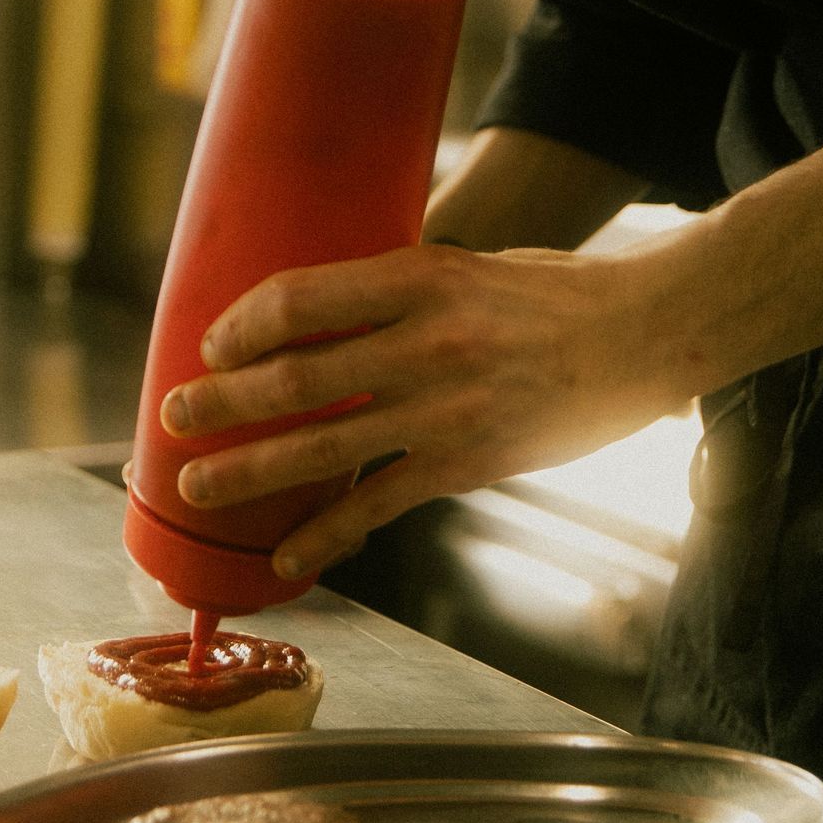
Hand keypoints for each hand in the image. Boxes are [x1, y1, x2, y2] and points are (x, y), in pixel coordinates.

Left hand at [159, 241, 699, 584]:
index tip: (214, 341)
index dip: (243, 324)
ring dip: (247, 470)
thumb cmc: (561, 293)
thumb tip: (333, 311)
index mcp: (422, 274)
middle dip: (221, 401)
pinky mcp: (467, 462)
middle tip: (174, 415)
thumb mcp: (475, 265)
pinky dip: (324, 535)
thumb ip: (406, 289)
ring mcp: (445, 408)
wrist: (649, 334)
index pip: (303, 298)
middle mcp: (425, 341)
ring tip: (197, 485)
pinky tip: (288, 557)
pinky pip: (377, 505)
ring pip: (321, 445)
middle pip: (295, 376)